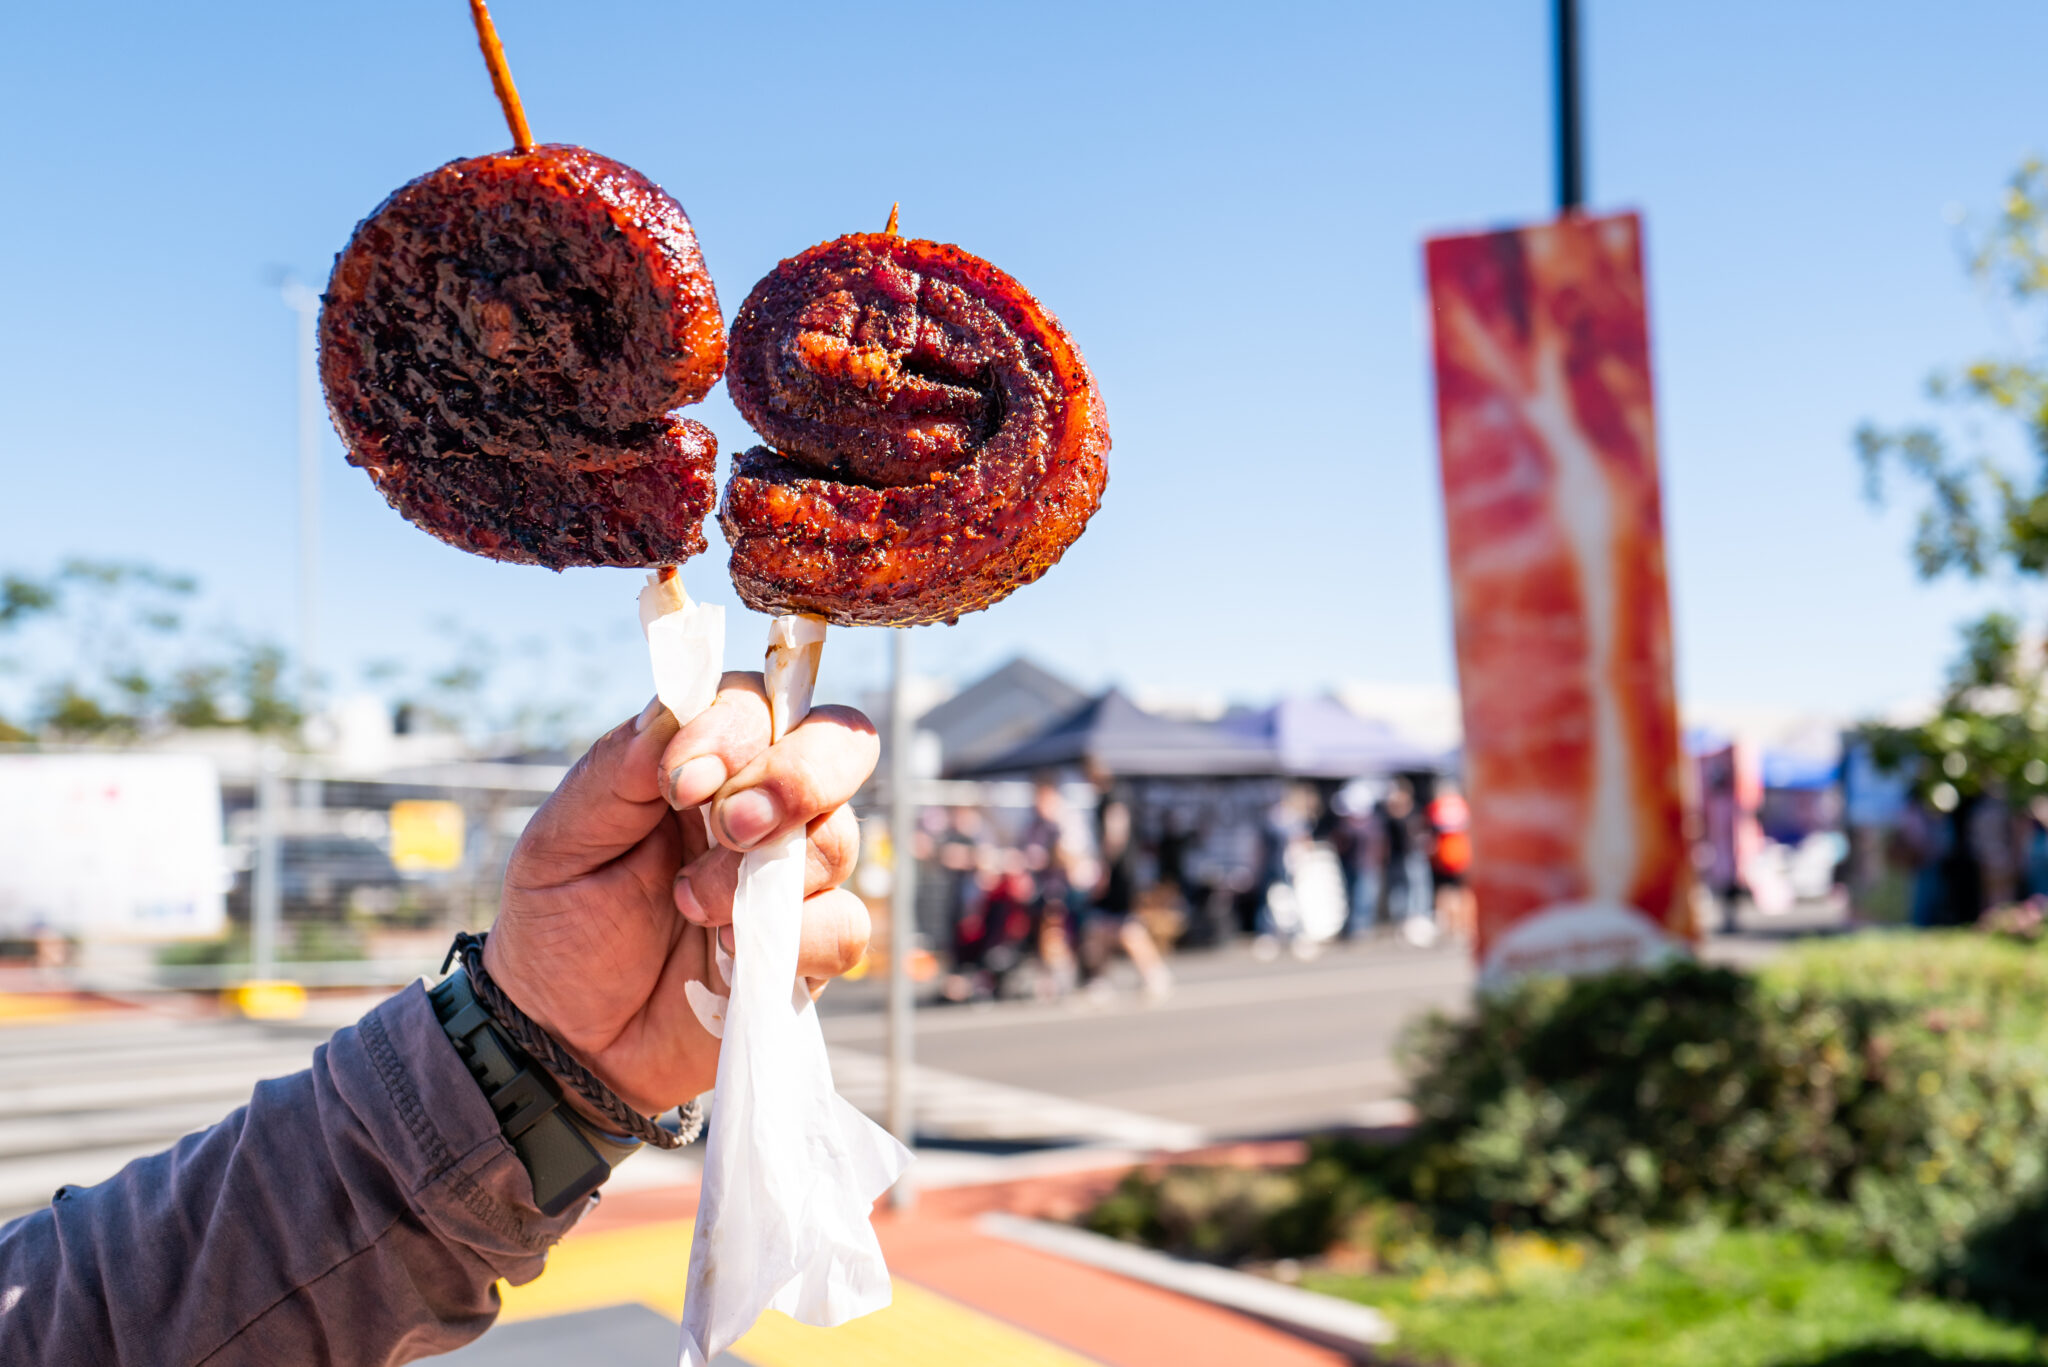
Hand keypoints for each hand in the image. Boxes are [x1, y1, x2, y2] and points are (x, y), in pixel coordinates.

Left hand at [483, 674, 878, 1118]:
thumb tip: (674, 711)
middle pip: (841, 745)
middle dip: (797, 777)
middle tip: (731, 826)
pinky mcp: (810, 951)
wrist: (563, 1041)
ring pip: (842, 837)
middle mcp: (763, 808)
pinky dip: (793, 939)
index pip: (761, 702)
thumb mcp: (561, 841)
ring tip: (692, 907)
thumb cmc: (560, 927)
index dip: (737, 727)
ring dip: (766, 874)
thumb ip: (616, 770)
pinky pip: (845, 926)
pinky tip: (726, 955)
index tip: (680, 778)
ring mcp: (793, 878)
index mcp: (706, 763)